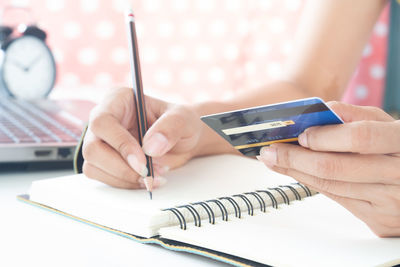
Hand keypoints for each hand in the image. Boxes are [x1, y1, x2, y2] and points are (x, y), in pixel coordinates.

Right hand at [82, 87, 202, 188]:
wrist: (184, 140)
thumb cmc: (181, 123)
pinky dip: (126, 183)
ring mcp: (101, 141)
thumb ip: (170, 127)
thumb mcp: (183, 119)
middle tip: (148, 174)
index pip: (102, 122)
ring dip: (125, 178)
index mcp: (118, 100)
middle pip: (92, 148)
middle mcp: (105, 120)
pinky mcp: (104, 160)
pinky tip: (146, 179)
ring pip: (94, 166)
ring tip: (153, 175)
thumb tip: (150, 147)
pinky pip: (103, 177)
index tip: (142, 162)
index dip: (120, 144)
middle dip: (121, 167)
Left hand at [257, 101, 399, 236]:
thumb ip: (357, 115)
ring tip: (273, 160)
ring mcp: (389, 202)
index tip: (300, 134)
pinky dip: (310, 183)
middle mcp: (399, 175)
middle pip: (336, 168)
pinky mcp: (379, 220)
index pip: (360, 138)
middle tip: (269, 150)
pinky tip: (294, 172)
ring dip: (295, 171)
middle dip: (295, 158)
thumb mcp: (390, 126)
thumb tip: (320, 111)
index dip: (326, 136)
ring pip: (331, 186)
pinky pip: (337, 199)